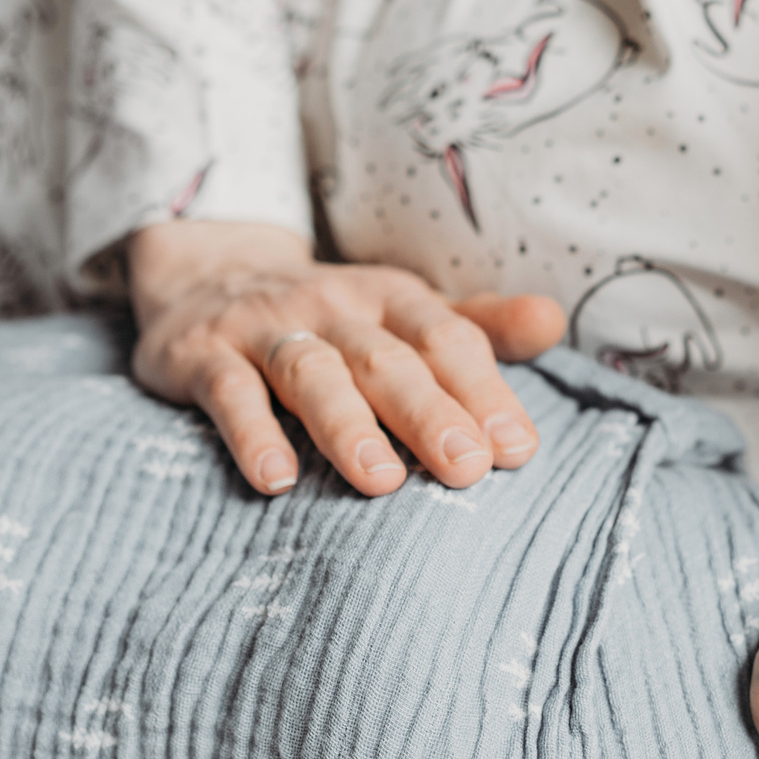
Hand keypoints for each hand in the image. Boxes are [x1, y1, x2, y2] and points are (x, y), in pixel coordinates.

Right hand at [126, 220, 566, 496]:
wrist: (204, 275)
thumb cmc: (331, 318)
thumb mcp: (404, 312)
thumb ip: (478, 326)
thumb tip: (555, 320)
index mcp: (391, 299)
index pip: (446, 340)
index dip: (484, 390)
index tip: (518, 449)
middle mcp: (333, 308)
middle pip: (387, 360)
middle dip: (428, 413)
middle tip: (467, 469)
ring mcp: (265, 329)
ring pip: (312, 374)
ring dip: (347, 427)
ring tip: (381, 483)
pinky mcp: (203, 356)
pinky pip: (228, 394)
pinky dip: (251, 434)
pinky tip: (275, 480)